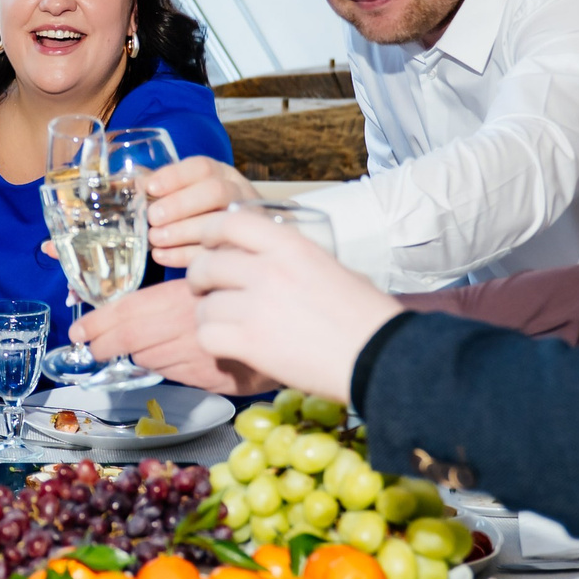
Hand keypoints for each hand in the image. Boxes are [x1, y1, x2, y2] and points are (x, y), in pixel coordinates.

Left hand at [70, 280, 271, 393]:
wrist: (309, 329)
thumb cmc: (264, 291)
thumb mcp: (222, 273)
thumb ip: (186, 287)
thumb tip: (147, 299)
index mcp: (185, 299)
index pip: (129, 312)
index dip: (100, 324)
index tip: (81, 331)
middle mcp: (188, 330)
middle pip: (133, 341)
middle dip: (105, 344)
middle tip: (89, 347)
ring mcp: (200, 359)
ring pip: (153, 360)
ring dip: (139, 354)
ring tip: (130, 348)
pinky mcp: (213, 381)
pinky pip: (178, 374)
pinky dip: (168, 365)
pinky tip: (172, 355)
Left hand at [138, 156, 261, 260]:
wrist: (248, 238)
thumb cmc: (209, 211)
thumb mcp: (194, 192)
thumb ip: (169, 188)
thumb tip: (138, 186)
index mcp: (223, 175)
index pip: (202, 167)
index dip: (175, 176)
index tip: (150, 187)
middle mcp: (238, 194)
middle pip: (215, 191)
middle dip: (180, 204)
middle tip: (153, 217)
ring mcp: (245, 222)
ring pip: (219, 222)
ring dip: (181, 231)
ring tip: (155, 238)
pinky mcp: (242, 250)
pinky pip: (215, 253)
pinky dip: (184, 255)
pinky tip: (162, 255)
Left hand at [183, 210, 400, 398]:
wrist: (379, 356)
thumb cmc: (367, 316)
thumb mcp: (335, 268)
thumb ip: (299, 261)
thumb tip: (280, 265)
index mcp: (291, 245)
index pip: (230, 222)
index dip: (210, 234)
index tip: (209, 247)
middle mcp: (269, 269)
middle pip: (207, 264)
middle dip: (199, 279)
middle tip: (206, 291)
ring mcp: (257, 306)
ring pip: (204, 305)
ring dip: (207, 316)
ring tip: (222, 324)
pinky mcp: (251, 342)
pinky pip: (207, 336)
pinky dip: (212, 342)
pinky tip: (228, 346)